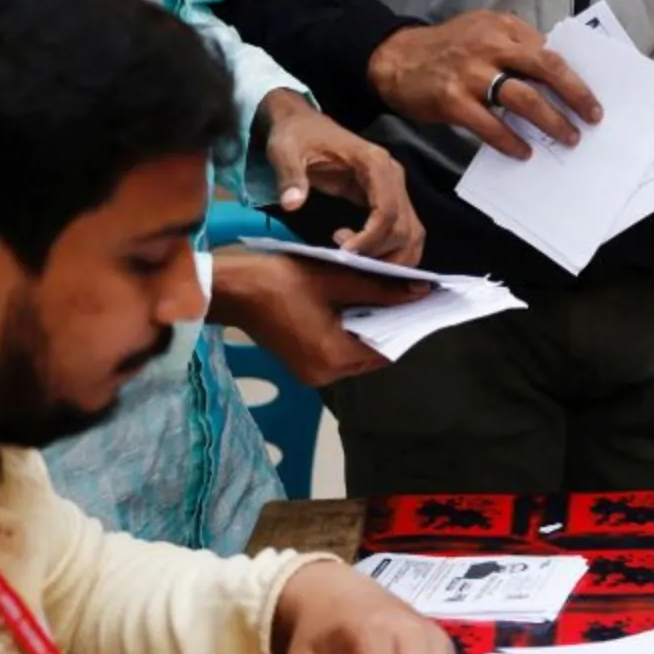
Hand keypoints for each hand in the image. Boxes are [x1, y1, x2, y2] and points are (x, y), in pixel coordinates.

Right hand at [212, 252, 429, 387]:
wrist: (230, 288)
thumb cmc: (280, 280)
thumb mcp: (337, 279)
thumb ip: (381, 290)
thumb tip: (421, 292)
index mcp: (334, 357)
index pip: (386, 348)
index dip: (406, 326)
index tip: (424, 305)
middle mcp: (325, 375)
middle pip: (372, 354)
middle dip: (389, 326)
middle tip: (408, 298)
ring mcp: (311, 373)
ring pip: (355, 353)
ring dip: (369, 328)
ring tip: (386, 299)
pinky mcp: (301, 365)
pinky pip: (337, 352)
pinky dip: (349, 333)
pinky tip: (358, 307)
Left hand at [260, 92, 423, 262]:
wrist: (302, 123)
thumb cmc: (295, 136)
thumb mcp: (285, 152)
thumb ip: (290, 177)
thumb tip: (292, 205)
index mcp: (374, 162)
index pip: (388, 209)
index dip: (371, 238)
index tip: (346, 254)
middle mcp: (393, 175)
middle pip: (405, 226)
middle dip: (380, 252)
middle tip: (347, 261)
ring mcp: (394, 186)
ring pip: (412, 232)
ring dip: (392, 256)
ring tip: (356, 261)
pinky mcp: (388, 196)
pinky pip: (403, 229)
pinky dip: (391, 249)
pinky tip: (360, 252)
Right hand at [367, 13, 602, 161]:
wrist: (395, 59)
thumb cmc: (448, 49)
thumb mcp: (483, 32)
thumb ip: (516, 46)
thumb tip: (556, 75)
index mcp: (502, 27)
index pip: (549, 51)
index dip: (575, 76)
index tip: (594, 96)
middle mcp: (489, 46)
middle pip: (545, 68)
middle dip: (575, 95)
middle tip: (593, 117)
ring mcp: (471, 73)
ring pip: (523, 98)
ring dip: (551, 121)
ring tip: (568, 138)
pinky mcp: (452, 100)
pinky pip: (490, 125)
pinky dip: (510, 141)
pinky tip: (524, 152)